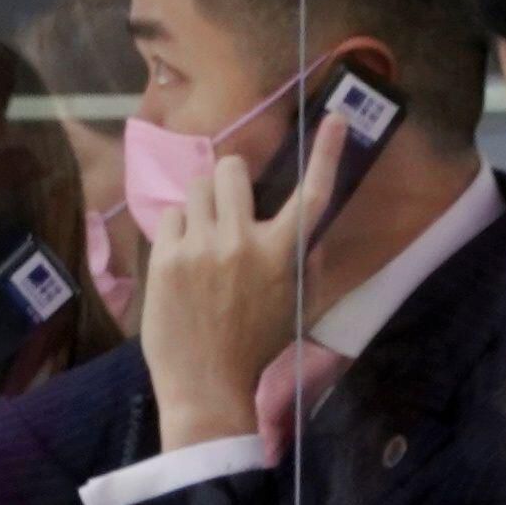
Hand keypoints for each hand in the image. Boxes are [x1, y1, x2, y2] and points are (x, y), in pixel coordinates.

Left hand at [139, 118, 343, 451]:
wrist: (207, 385)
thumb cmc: (256, 347)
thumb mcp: (298, 307)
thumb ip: (306, 262)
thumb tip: (305, 227)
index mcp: (284, 255)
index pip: (314, 194)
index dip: (329, 153)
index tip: (337, 119)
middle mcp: (245, 242)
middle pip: (233, 169)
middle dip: (229, 181)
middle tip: (227, 207)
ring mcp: (203, 247)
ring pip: (197, 185)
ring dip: (201, 203)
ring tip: (203, 238)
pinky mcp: (168, 257)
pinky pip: (171, 214)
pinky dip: (178, 230)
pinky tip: (182, 261)